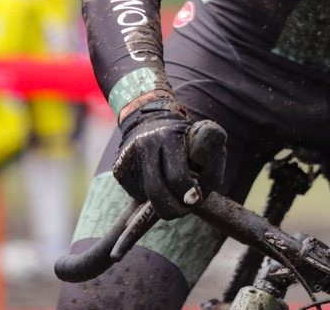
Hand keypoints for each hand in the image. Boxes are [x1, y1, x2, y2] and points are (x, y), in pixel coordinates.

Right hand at [112, 97, 203, 218]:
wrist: (150, 120)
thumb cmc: (185, 138)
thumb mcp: (203, 141)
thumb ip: (211, 164)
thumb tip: (198, 196)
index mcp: (169, 135)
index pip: (176, 175)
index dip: (187, 192)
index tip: (195, 199)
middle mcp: (145, 143)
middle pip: (156, 190)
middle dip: (172, 208)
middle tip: (184, 210)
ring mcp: (128, 155)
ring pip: (145, 195)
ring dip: (162, 204)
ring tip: (174, 199)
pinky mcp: (118, 168)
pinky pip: (136, 194)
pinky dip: (149, 197)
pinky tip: (157, 183)